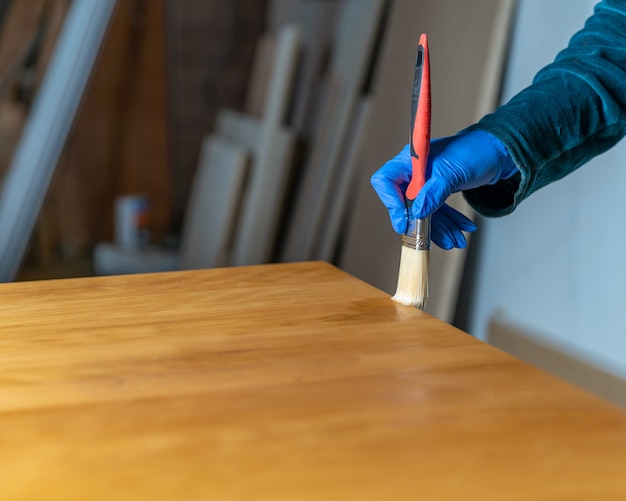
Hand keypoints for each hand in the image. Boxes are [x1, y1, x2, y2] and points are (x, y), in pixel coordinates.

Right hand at [370, 130, 515, 248]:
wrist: (500, 152)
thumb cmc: (476, 151)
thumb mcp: (453, 172)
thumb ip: (434, 192)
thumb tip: (416, 212)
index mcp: (410, 159)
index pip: (386, 181)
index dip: (391, 203)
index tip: (404, 223)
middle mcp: (413, 171)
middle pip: (405, 203)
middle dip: (422, 224)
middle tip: (434, 239)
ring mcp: (425, 183)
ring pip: (423, 212)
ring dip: (439, 229)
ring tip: (456, 240)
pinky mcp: (437, 191)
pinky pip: (436, 212)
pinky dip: (448, 223)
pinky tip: (461, 230)